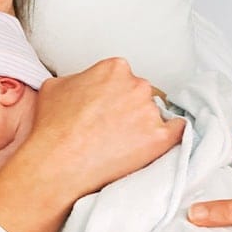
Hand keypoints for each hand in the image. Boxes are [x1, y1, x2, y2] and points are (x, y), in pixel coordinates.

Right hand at [31, 58, 184, 201]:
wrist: (58, 162)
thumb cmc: (53, 127)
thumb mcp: (55, 86)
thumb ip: (77, 79)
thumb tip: (82, 85)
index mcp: (114, 68)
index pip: (125, 78)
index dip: (115, 94)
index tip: (108, 108)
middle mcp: (136, 84)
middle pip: (142, 93)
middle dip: (130, 108)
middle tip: (114, 128)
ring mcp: (149, 111)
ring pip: (156, 113)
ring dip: (144, 124)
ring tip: (123, 143)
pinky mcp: (160, 138)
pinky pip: (178, 131)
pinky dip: (172, 135)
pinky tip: (157, 142)